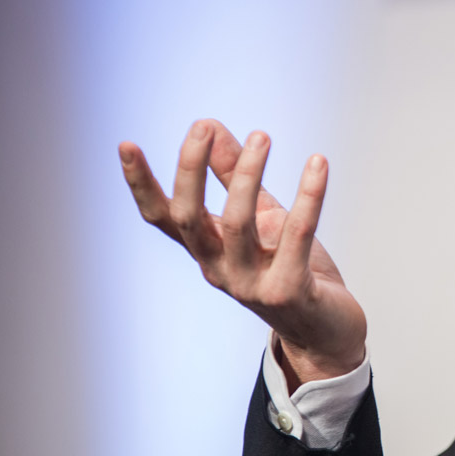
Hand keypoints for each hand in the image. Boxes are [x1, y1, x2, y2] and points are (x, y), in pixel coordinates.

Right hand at [119, 119, 366, 388]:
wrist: (328, 331)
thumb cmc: (293, 268)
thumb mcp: (263, 216)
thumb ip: (234, 175)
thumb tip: (210, 124)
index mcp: (209, 250)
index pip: (163, 218)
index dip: (141, 185)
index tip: (126, 144)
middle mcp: (220, 269)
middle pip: (189, 218)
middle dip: (190, 170)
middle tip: (202, 126)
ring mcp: (252, 284)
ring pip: (238, 224)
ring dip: (247, 175)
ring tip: (262, 136)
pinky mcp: (290, 291)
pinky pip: (298, 236)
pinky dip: (309, 197)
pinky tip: (318, 163)